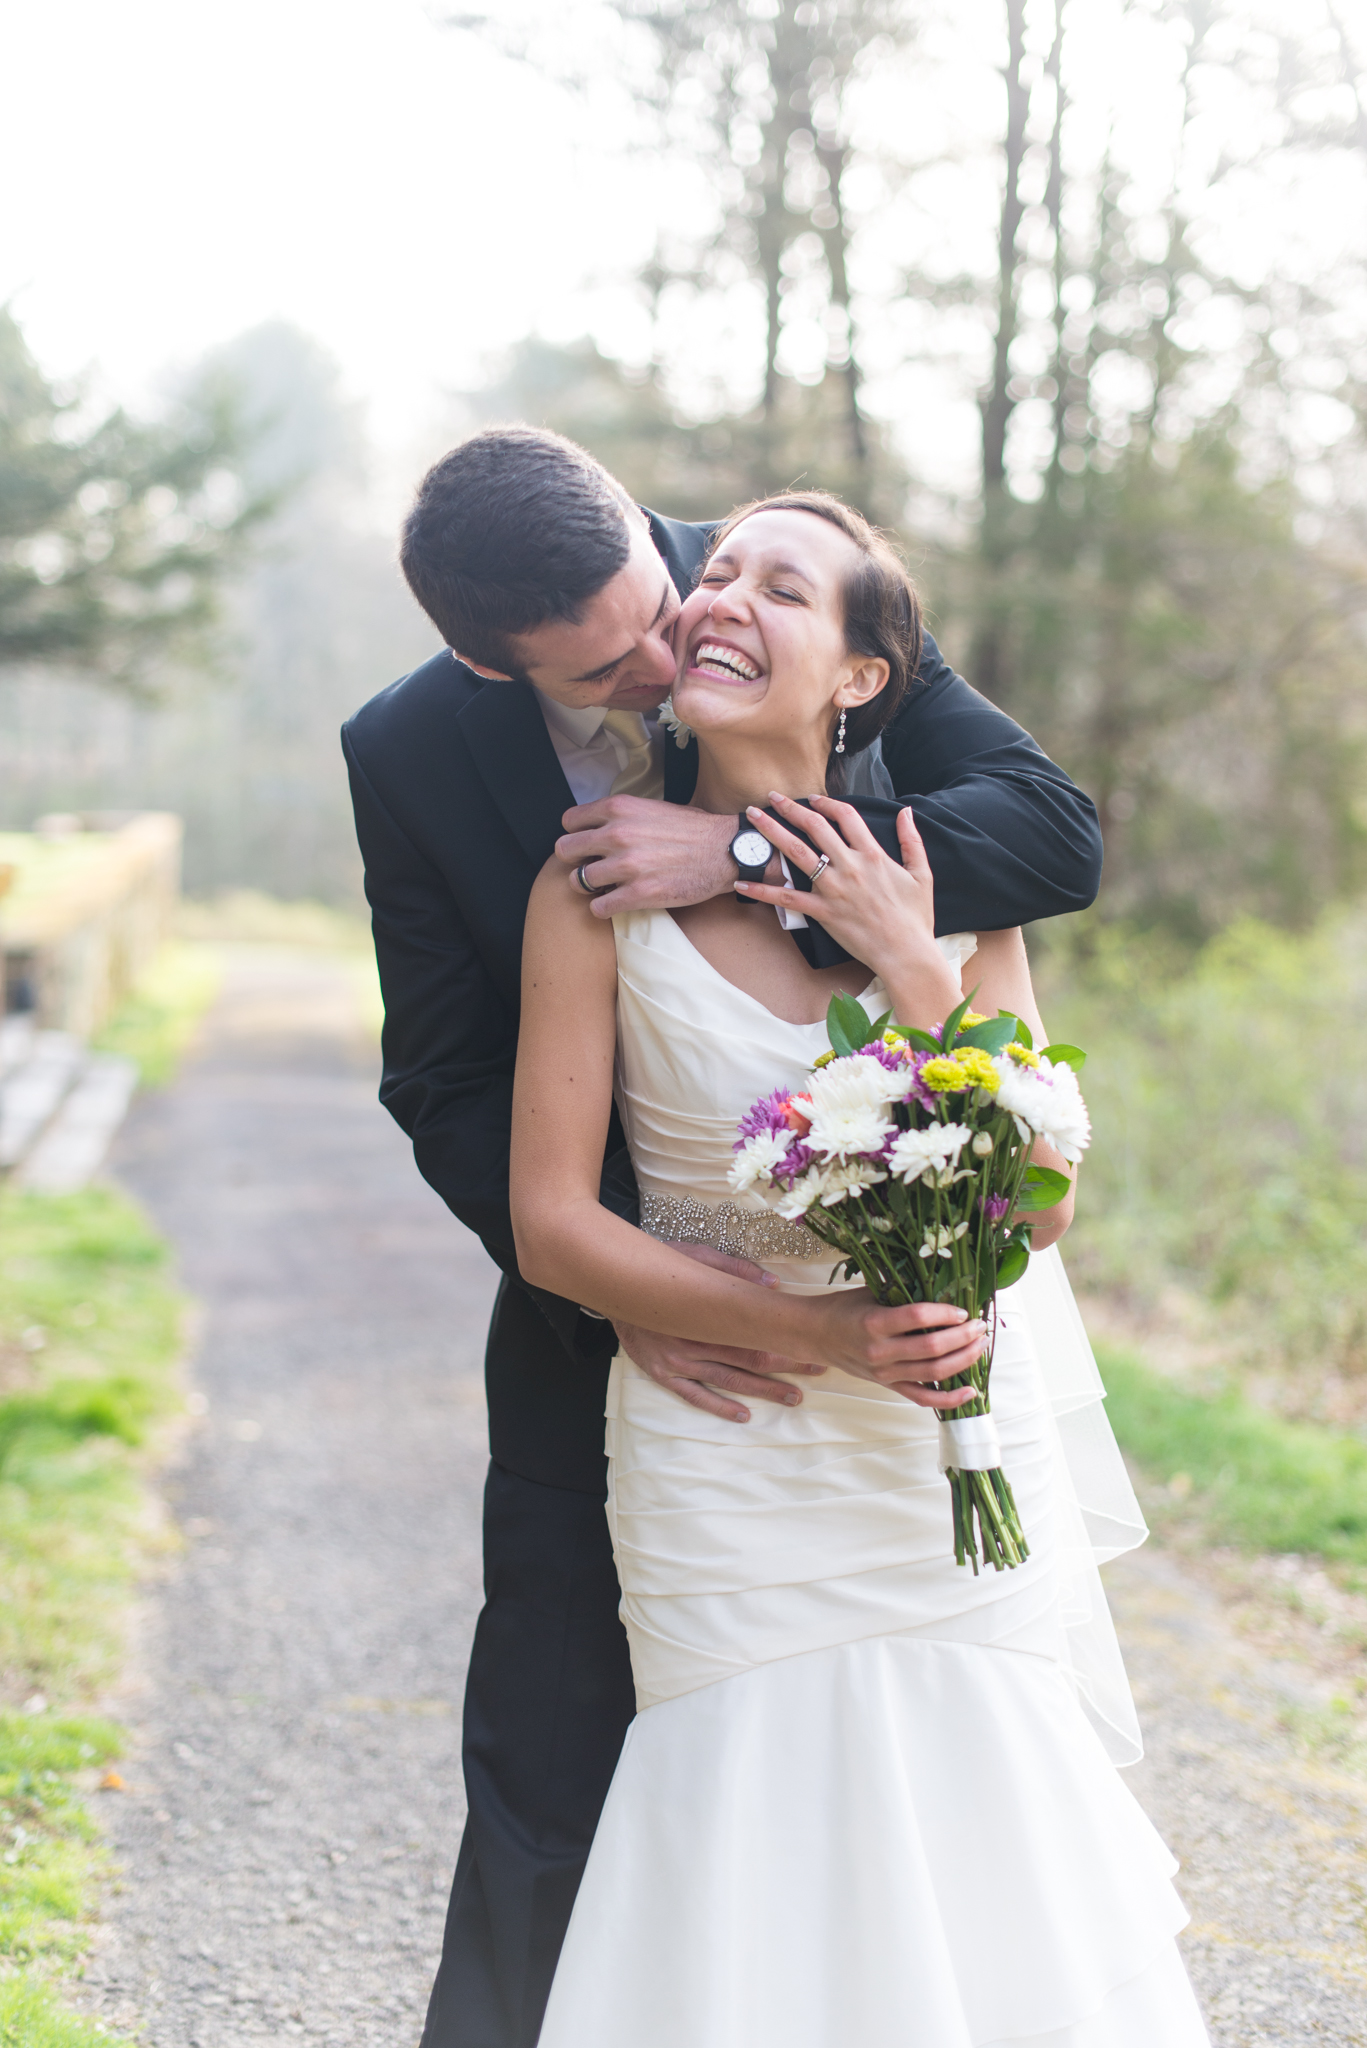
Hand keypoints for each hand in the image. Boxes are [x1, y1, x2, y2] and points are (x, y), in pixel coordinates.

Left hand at [555, 797, 740, 915]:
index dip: (576, 834)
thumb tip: (600, 827)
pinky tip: (615, 902)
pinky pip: (598, 907)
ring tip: (605, 886)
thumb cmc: (694, 830)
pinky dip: (602, 908)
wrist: (725, 852)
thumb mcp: (652, 808)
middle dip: (575, 861)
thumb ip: (622, 816)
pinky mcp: (638, 894)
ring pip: (578, 881)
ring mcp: (626, 866)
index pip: (570, 821)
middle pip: (565, 850)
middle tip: (590, 867)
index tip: (586, 844)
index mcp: (619, 808)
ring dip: (589, 887)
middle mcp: (617, 834)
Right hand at [613, 1240, 825, 1423]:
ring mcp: (677, 1362)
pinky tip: (743, 1414)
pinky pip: (694, 1395)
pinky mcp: (662, 1373)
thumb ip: (734, 1271)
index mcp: (705, 1314)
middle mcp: (693, 1342)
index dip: (787, 1343)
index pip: (756, 1333)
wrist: (611, 1284)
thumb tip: (773, 1286)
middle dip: (785, 1366)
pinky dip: (720, 1406)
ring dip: (762, 1390)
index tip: (814, 1346)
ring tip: (792, 1397)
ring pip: (728, 1381)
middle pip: (748, 1359)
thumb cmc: (656, 1266)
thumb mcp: (695, 1257)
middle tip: (815, 1371)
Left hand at [736, 795, 959, 1022]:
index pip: (846, 817)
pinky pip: (788, 899)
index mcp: (873, 854)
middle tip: (771, 796)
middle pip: (815, 827)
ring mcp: (833, 889)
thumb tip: (906, 812)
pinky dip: (764, 890)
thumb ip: (912, 840)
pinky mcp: (823, 912)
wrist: (906, 952)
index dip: (827, 803)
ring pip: (796, 853)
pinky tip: (743, 882)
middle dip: (790, 808)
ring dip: (772, 832)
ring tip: (753, 818)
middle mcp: (849, 866)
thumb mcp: (922, 874)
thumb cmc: (915, 917)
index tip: (813, 798)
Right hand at [805, 1290, 987, 1408]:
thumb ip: (902, 1289)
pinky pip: (924, 1398)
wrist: (817, 1335)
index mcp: (875, 1322)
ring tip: (981, 1346)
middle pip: (932, 1348)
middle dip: (964, 1337)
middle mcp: (880, 1351)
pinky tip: (971, 1391)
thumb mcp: (871, 1291)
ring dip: (964, 1360)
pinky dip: (950, 1399)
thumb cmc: (846, 1308)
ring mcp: (885, 1373)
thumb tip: (942, 1281)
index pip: (918, 1317)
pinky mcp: (889, 1386)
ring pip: (934, 1373)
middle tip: (981, 1326)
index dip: (945, 1313)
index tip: (963, 1310)